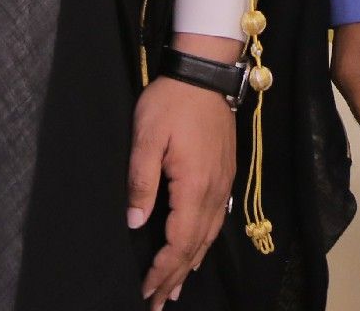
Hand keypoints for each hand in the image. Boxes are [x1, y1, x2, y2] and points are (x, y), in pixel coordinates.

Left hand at [130, 34, 240, 307]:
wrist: (204, 72)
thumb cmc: (170, 102)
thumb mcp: (146, 137)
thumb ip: (141, 181)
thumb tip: (135, 222)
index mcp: (193, 185)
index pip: (178, 240)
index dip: (162, 269)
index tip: (146, 290)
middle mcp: (213, 190)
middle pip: (195, 245)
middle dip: (174, 276)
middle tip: (157, 303)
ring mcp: (222, 182)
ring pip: (208, 235)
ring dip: (190, 264)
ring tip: (175, 289)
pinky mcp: (225, 173)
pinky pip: (216, 220)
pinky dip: (204, 243)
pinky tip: (197, 250)